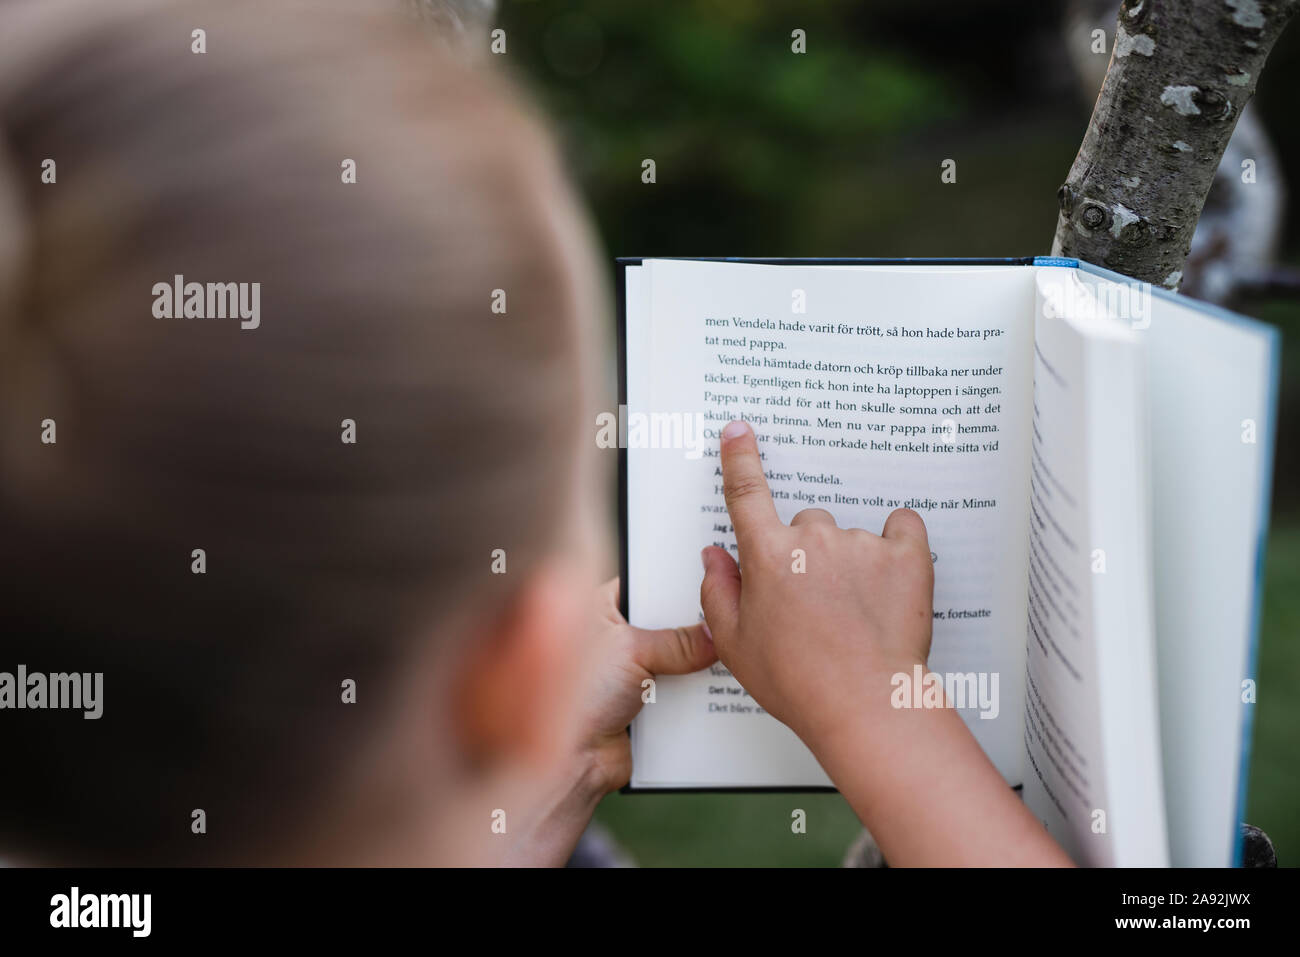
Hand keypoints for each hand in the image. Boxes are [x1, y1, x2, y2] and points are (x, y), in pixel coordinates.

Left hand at [506, 578, 714, 864]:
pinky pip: (679, 686)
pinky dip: (696, 687)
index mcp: (597, 608)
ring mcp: (630, 669)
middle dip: (691, 620)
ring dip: (697, 658)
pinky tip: (724, 682)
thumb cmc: (577, 696)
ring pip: (675, 654)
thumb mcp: (631, 651)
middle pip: (664, 618)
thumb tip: (714, 634)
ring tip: (733, 646)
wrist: (572, 761)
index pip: (643, 580)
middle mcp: (613, 635)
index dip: (672, 577)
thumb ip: (677, 640)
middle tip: (726, 611)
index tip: (708, 571)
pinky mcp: (646, 701)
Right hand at [698, 419, 1071, 865]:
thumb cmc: (799, 683)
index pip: (746, 492)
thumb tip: (715, 555)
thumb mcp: (735, 644)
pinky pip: (903, 527)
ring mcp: (861, 543)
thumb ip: (718, 591)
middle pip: (806, 522)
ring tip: (856, 611)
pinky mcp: (907, 554)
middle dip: (808, 552)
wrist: (866, 706)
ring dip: (851, 559)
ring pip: (850, 534)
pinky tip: (892, 580)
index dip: (740, 458)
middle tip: (817, 600)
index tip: (740, 431)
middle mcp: (812, 540)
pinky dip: (899, 544)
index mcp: (767, 556)